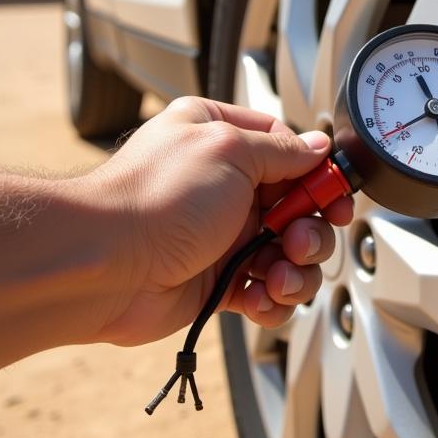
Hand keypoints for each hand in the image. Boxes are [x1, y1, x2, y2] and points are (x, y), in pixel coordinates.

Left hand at [78, 97, 353, 346]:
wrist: (104, 266)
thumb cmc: (153, 200)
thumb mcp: (228, 151)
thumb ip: (281, 151)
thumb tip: (316, 146)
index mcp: (221, 138)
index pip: (290, 151)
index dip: (318, 176)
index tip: (334, 195)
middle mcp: (224, 185)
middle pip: (298, 206)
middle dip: (310, 228)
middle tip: (297, 239)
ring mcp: (222, 234)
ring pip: (288, 253)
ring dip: (296, 268)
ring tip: (277, 274)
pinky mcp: (218, 280)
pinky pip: (266, 291)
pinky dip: (271, 299)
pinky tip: (258, 296)